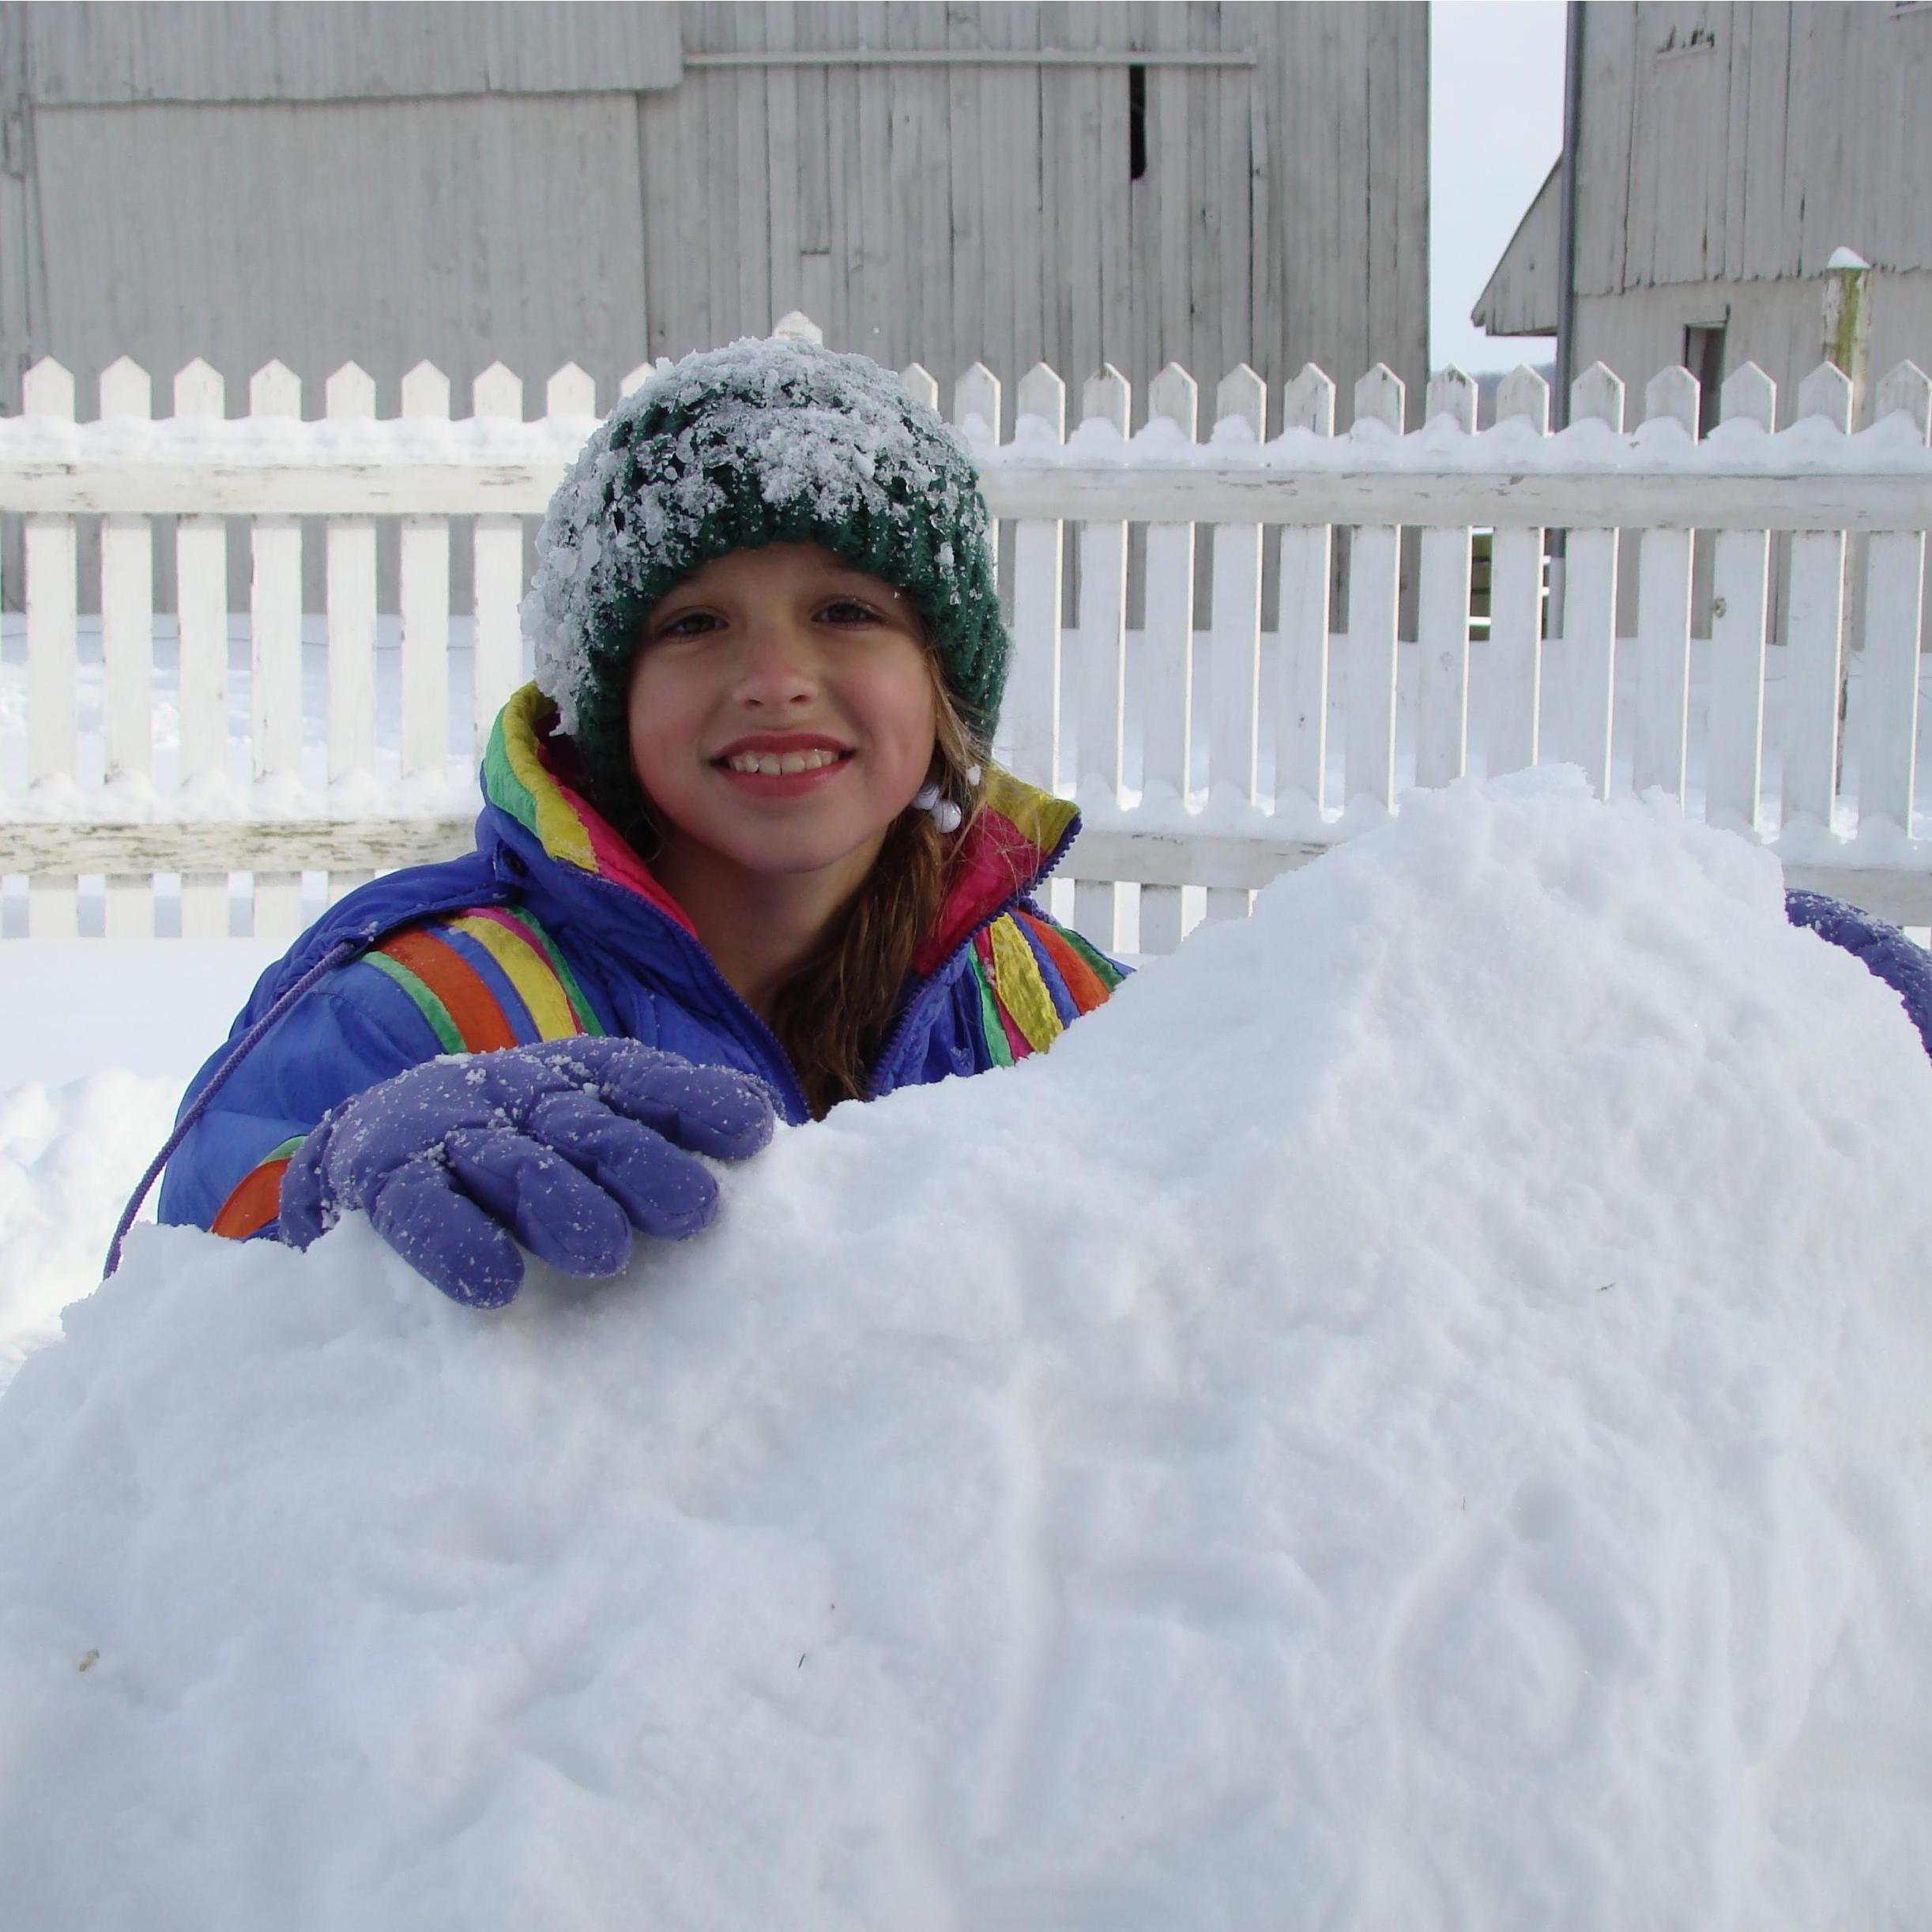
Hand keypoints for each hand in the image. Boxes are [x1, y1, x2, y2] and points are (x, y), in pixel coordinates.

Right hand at [277, 1038, 774, 1306]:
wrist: (371, 1138)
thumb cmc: (520, 1146)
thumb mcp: (589, 1121)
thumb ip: (666, 1122)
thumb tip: (761, 1119)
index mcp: (578, 1078)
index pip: (644, 1083)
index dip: (696, 1103)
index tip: (753, 1131)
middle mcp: (522, 1096)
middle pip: (589, 1128)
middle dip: (641, 1164)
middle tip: (693, 1210)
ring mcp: (455, 1133)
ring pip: (514, 1166)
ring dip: (559, 1204)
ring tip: (605, 1252)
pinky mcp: (389, 1177)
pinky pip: (424, 1209)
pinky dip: (457, 1242)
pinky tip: (495, 1283)